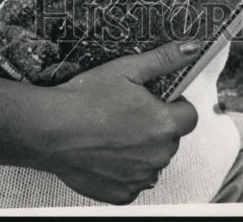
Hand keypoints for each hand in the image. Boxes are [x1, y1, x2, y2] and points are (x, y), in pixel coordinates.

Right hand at [37, 40, 199, 203]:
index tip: (155, 100)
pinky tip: (106, 151)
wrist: (51, 129)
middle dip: (156, 125)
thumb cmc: (86, 99)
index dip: (174, 105)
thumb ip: (164, 59)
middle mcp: (158, 155)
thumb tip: (191, 49)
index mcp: (164, 124)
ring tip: (113, 131)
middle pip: (170, 138)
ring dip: (142, 148)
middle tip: (128, 112)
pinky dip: (125, 169)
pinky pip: (135, 180)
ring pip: (153, 160)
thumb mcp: (127, 68)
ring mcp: (140, 177)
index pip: (189, 116)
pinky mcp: (123, 193)